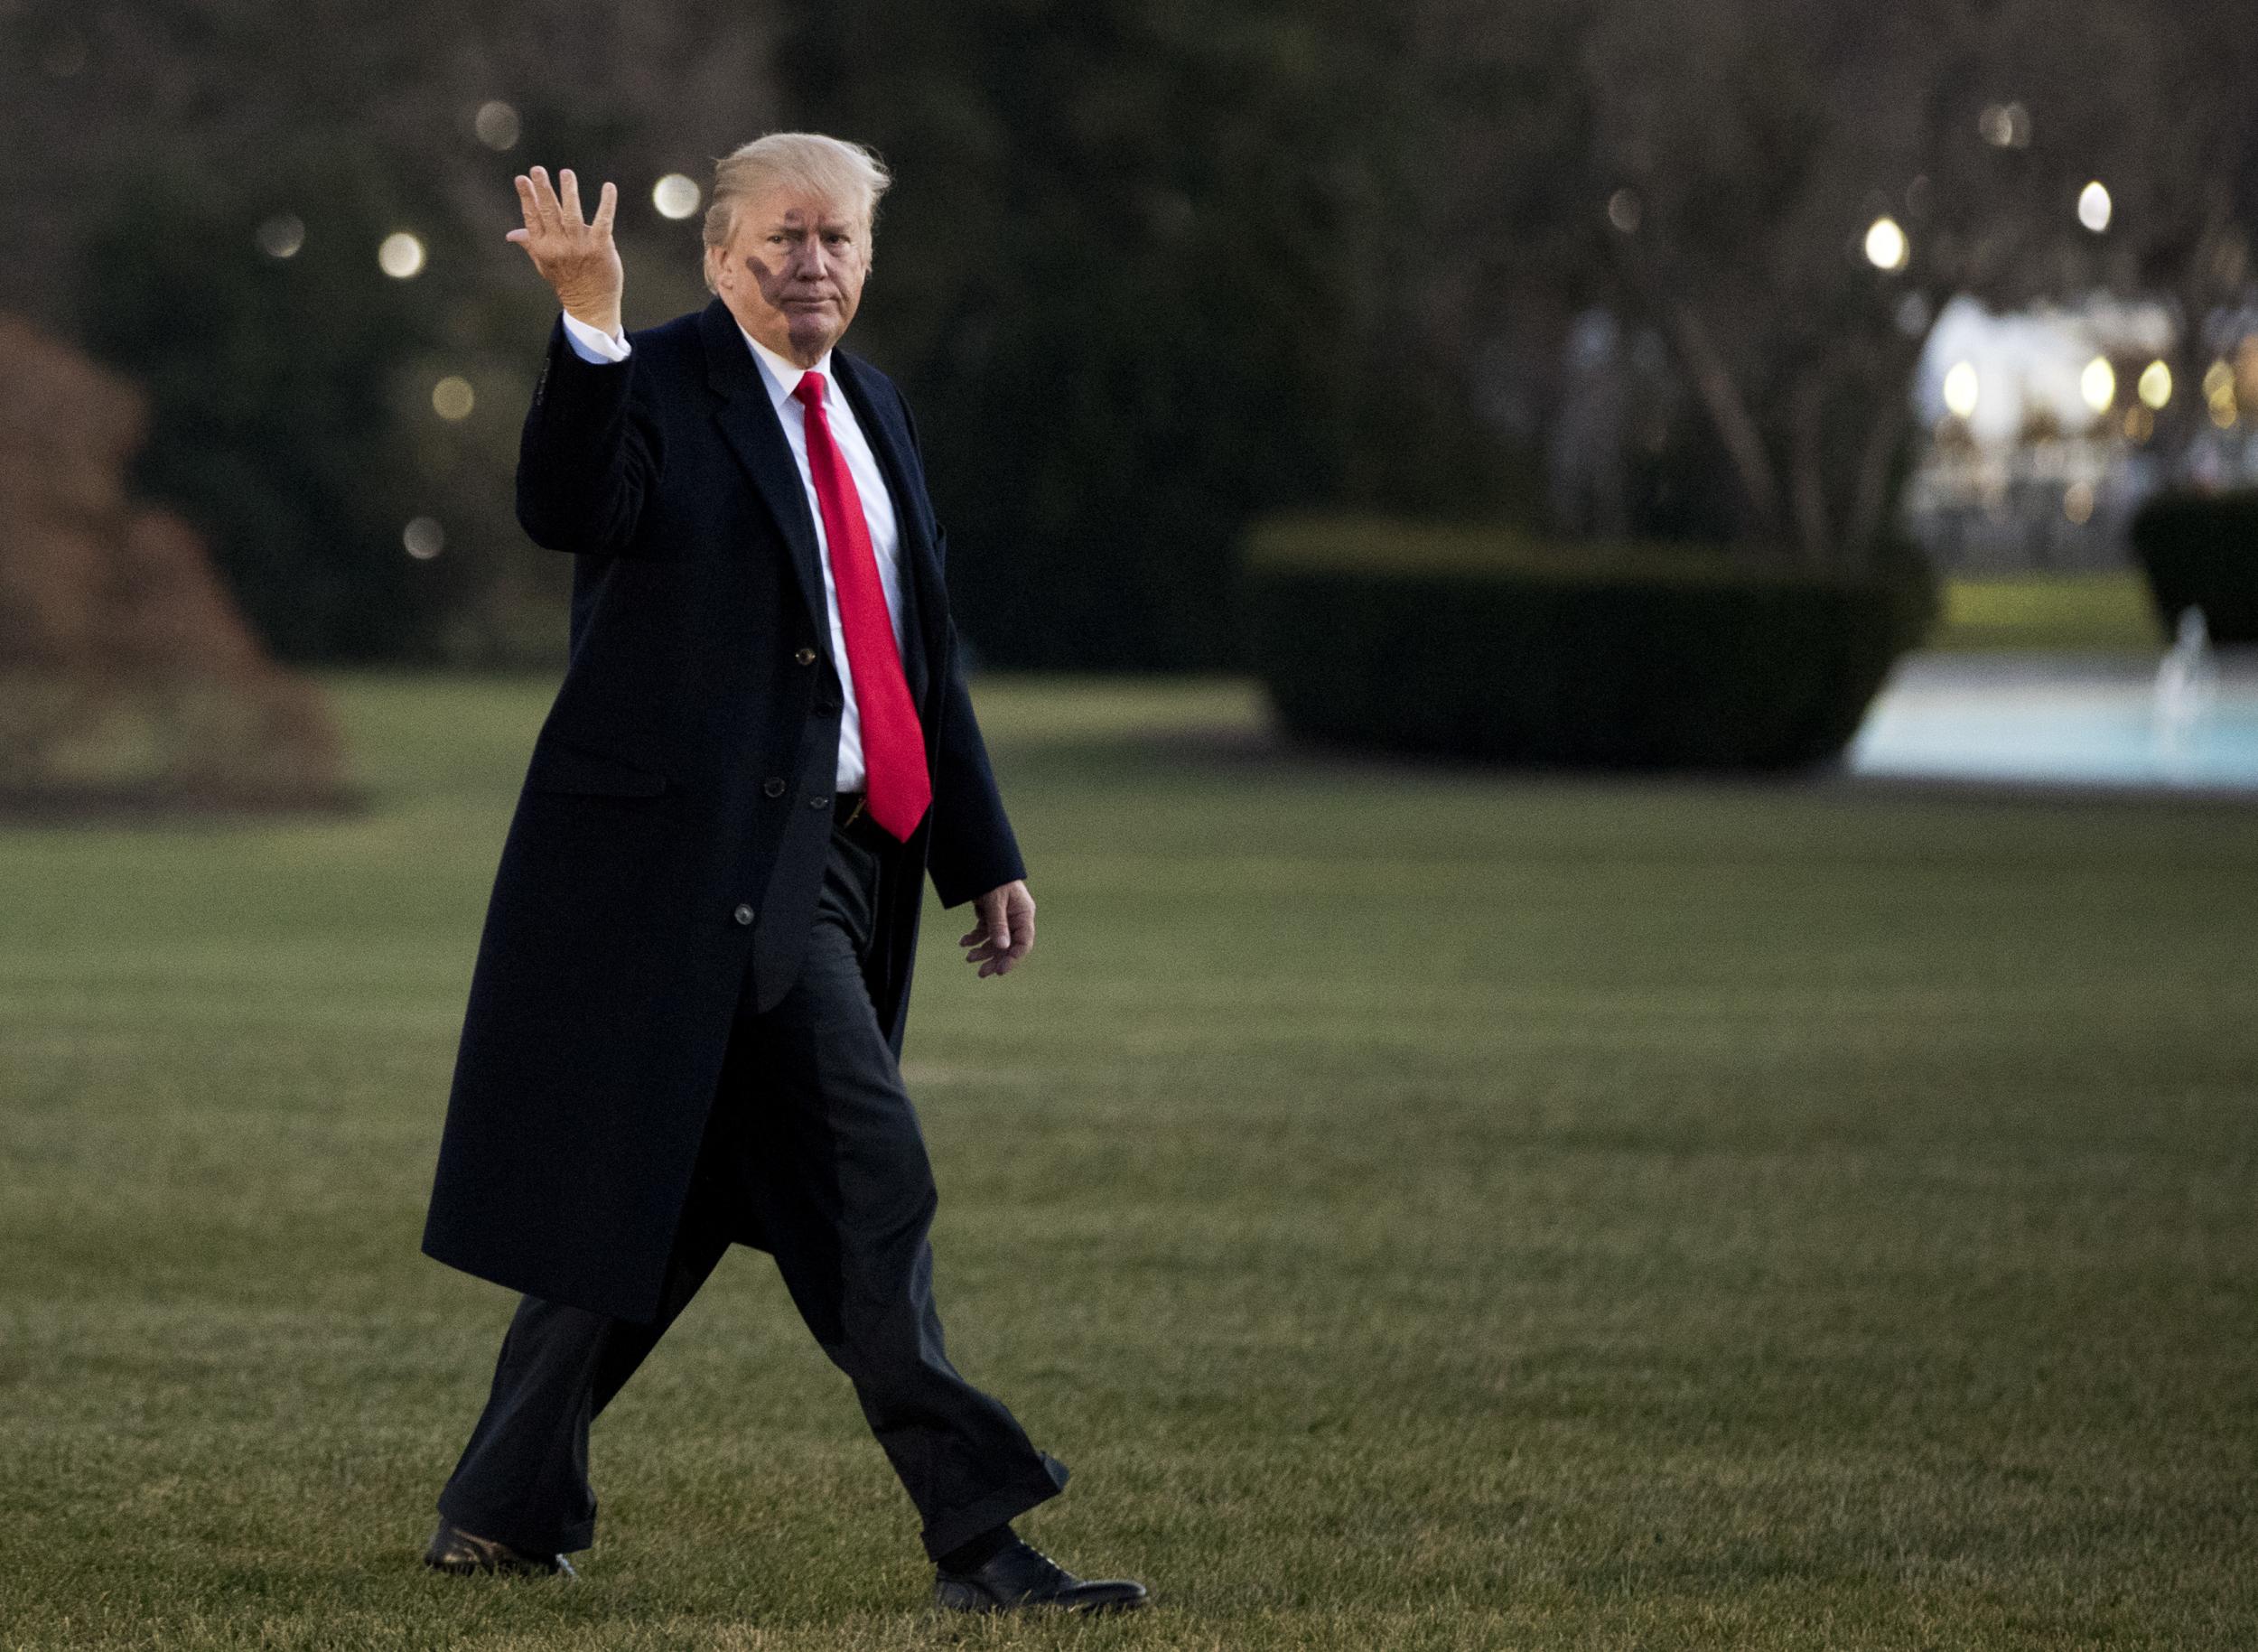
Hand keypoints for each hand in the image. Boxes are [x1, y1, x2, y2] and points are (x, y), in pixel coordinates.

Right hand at [506, 165, 623, 339]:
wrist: (590, 305)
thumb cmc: (567, 282)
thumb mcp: (545, 264)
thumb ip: (530, 244)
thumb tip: (510, 234)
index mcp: (543, 247)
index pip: (532, 218)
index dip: (527, 198)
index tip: (522, 179)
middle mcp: (559, 245)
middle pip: (549, 213)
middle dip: (543, 190)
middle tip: (538, 169)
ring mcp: (580, 246)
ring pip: (572, 214)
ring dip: (569, 192)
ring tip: (566, 173)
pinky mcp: (601, 247)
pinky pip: (604, 221)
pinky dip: (607, 203)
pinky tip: (608, 187)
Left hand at [960, 880, 1034, 977]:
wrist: (983, 862)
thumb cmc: (995, 879)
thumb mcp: (996, 901)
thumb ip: (998, 924)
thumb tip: (1002, 947)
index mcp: (1023, 915)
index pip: (1023, 943)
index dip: (1013, 959)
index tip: (999, 971)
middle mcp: (1015, 919)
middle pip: (1008, 946)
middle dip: (994, 959)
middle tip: (981, 973)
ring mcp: (1004, 918)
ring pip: (995, 942)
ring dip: (982, 950)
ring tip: (968, 958)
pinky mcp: (991, 916)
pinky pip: (984, 932)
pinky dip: (974, 938)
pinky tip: (963, 942)